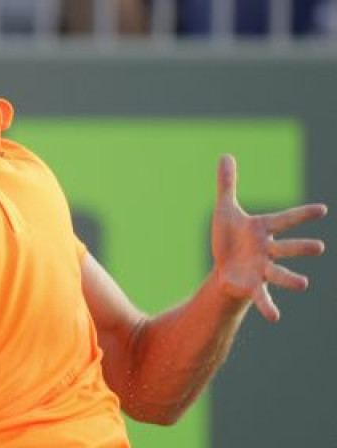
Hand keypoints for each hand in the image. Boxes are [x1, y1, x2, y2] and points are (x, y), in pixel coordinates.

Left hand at [211, 154, 326, 321]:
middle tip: (319, 247)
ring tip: (304, 284)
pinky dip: (267, 306)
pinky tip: (275, 317)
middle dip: (301, 248)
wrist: (224, 266)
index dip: (302, 215)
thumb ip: (227, 185)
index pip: (285, 219)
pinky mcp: (252, 286)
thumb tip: (226, 156)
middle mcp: (267, 250)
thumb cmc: (230, 238)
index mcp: (263, 229)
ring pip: (279, 273)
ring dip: (290, 279)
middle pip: (287, 248)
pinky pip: (262, 297)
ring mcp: (262, 269)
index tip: (323, 210)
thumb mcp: (225, 210)